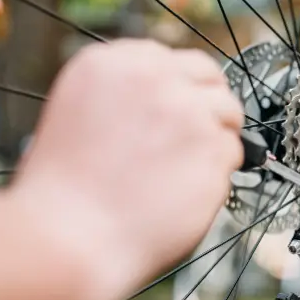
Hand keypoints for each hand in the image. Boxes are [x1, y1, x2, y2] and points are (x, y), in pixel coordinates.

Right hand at [12, 40, 243, 299]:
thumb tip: (169, 99)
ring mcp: (189, 112)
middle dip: (208, 104)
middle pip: (209, 76)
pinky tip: (185, 194)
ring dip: (216, 140)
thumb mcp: (79, 114)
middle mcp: (154, 77)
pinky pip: (234, 154)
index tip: (177, 110)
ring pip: (229, 113)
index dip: (181, 87)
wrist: (70, 240)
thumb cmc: (65, 194)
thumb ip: (126, 97)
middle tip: (196, 139)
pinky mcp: (214, 149)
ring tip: (184, 173)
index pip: (171, 58)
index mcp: (111, 62)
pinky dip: (218, 175)